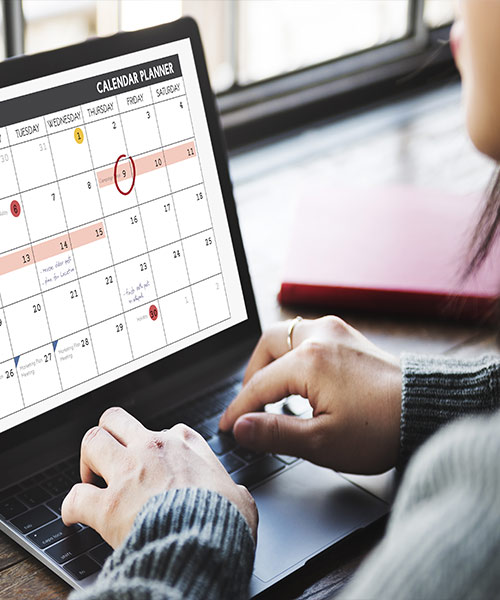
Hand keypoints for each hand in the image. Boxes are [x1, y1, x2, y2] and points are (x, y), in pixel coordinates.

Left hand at [62, 407, 257, 547]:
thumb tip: (234, 497)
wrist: (207, 544)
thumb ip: (230, 488)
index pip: (164, 430)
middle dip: (109, 434)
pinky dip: (72, 507)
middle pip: (116, 419)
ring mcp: (128, 472)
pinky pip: (75, 497)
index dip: (156, 447)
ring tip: (91, 478)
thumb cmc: (225, 520)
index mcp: (185, 444)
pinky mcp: (108, 505)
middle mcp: (153, 448)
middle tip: (110, 457)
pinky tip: (75, 516)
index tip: (155, 464)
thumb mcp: (240, 496)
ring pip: (91, 441)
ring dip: (87, 460)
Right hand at [219, 316, 401, 473]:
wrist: (427, 411)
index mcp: (310, 361)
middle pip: (268, 344)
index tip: (227, 425)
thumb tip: (241, 428)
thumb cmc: (382, 428)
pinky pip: (309, 336)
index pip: (259, 384)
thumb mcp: (322, 442)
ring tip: (272, 390)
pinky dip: (293, 355)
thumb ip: (275, 433)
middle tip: (250, 402)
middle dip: (253, 372)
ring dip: (273, 360)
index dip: (239, 408)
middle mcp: (321, 337)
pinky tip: (299, 378)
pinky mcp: (349, 337)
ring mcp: (337, 332)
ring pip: (287, 335)